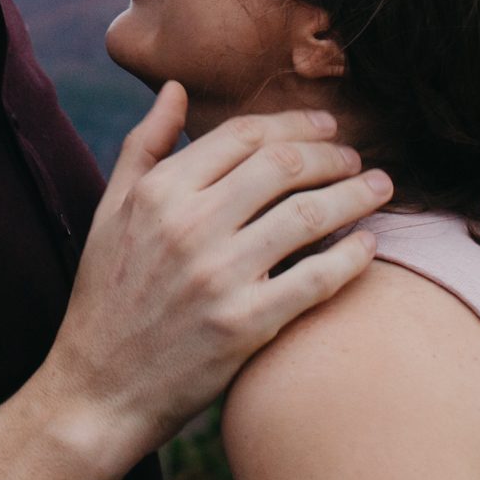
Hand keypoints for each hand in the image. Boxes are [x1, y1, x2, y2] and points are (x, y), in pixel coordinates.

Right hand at [34, 82, 389, 470]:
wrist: (99, 391)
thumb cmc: (106, 297)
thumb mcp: (111, 212)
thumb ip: (145, 145)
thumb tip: (176, 88)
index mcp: (158, 193)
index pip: (243, 135)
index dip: (294, 124)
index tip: (326, 127)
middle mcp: (188, 227)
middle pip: (283, 166)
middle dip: (333, 155)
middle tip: (358, 159)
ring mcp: (218, 277)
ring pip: (309, 215)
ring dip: (356, 196)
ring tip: (381, 189)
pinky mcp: (244, 326)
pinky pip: (316, 279)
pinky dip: (352, 257)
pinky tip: (369, 246)